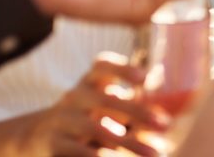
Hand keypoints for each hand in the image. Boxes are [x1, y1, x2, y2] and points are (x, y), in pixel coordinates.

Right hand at [32, 53, 167, 156]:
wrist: (36, 137)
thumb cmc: (84, 118)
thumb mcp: (100, 104)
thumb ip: (129, 104)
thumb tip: (177, 108)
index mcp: (88, 83)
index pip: (101, 67)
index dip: (122, 69)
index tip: (145, 77)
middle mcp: (74, 97)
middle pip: (105, 100)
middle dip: (137, 112)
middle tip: (165, 124)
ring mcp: (62, 120)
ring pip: (96, 129)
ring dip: (129, 142)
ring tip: (155, 153)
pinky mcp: (54, 144)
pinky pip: (78, 150)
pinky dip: (98, 156)